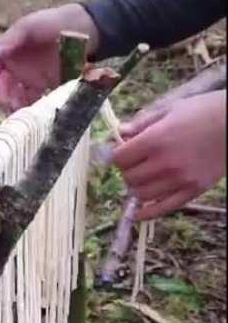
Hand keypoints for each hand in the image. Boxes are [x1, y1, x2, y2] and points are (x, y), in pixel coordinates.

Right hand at [0, 4, 98, 113]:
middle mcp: (15, 71)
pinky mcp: (46, 91)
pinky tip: (36, 113)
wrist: (83, 28)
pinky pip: (34, 105)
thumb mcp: (29, 25)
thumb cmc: (52, 22)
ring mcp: (30, 82)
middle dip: (3, 98)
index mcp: (6, 54)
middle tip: (11, 102)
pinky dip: (32, 111)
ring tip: (23, 110)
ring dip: (15, 108)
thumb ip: (12, 38)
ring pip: (15, 101)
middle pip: (0, 90)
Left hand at [112, 90, 225, 219]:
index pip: (119, 158)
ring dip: (137, 188)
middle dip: (127, 170)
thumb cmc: (205, 111)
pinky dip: (148, 213)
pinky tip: (138, 214)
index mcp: (155, 140)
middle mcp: (164, 163)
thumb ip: (143, 123)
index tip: (123, 152)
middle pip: (129, 177)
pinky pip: (164, 208)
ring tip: (143, 179)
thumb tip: (120, 133)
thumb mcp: (171, 108)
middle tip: (135, 164)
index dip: (118, 155)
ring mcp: (179, 180)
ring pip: (141, 195)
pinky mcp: (192, 191)